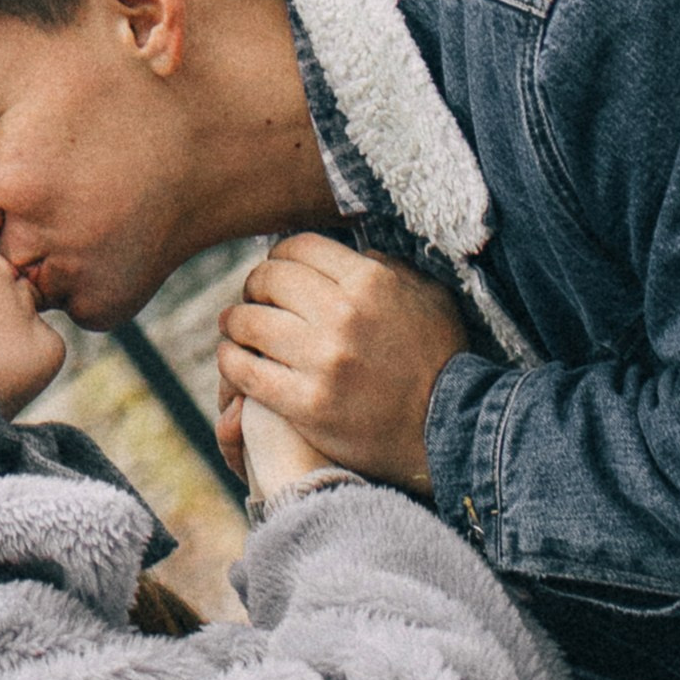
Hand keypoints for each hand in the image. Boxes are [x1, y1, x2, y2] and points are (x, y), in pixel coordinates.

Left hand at [215, 236, 466, 493]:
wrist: (447, 432)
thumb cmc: (439, 361)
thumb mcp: (430, 298)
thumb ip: (392, 268)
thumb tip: (354, 252)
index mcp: (370, 282)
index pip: (298, 247)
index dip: (279, 257)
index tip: (276, 272)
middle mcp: (343, 314)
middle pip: (268, 279)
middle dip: (254, 286)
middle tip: (254, 300)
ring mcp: (323, 360)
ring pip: (249, 322)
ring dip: (235, 322)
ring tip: (236, 328)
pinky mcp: (306, 403)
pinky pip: (246, 370)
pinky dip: (231, 361)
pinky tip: (233, 359)